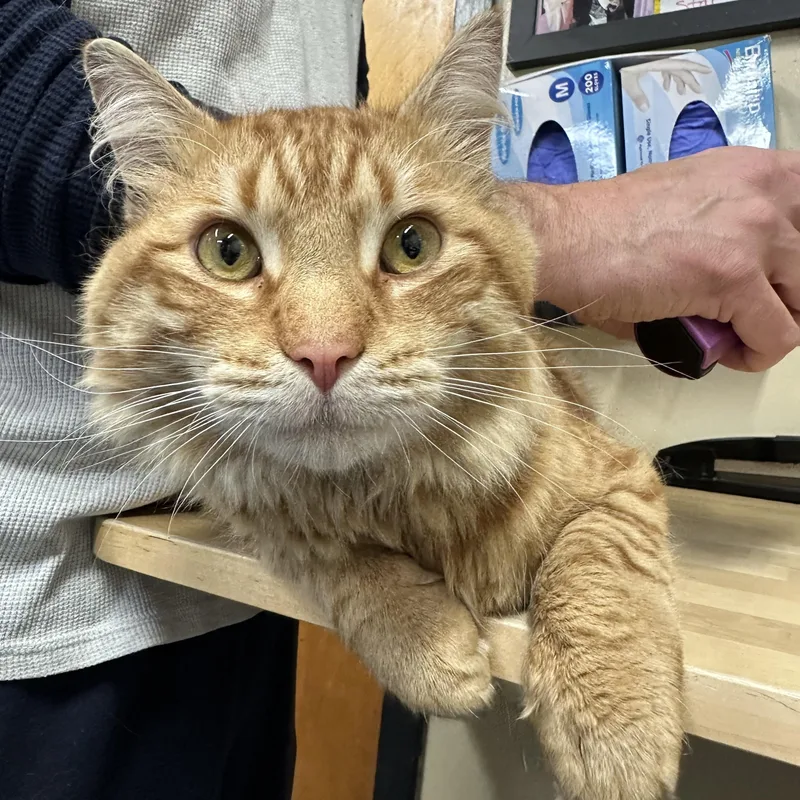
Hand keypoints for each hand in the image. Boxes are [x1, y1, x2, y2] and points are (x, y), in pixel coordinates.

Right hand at [509, 147, 799, 371]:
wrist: (565, 238)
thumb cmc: (603, 229)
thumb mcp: (684, 208)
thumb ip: (725, 233)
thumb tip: (733, 286)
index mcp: (753, 170)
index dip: (794, 261)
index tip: (777, 284)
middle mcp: (764, 193)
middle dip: (788, 297)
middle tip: (751, 313)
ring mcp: (754, 233)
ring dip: (772, 325)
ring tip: (734, 334)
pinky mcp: (734, 277)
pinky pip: (777, 337)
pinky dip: (752, 354)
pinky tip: (722, 351)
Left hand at [621, 57, 711, 111]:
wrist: (612, 55)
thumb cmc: (619, 64)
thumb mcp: (627, 80)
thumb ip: (636, 94)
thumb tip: (646, 109)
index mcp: (658, 61)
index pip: (681, 64)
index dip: (695, 68)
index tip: (708, 71)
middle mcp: (660, 59)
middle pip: (679, 68)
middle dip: (689, 79)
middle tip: (698, 91)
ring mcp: (656, 60)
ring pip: (672, 68)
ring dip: (678, 80)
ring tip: (681, 93)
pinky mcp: (650, 61)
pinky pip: (664, 68)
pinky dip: (667, 77)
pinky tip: (666, 87)